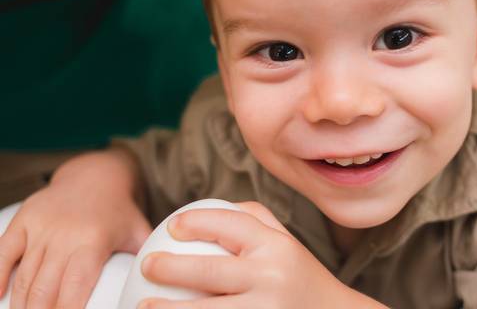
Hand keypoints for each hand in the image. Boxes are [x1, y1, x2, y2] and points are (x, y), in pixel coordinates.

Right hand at [0, 151, 151, 308]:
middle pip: (44, 288)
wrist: (96, 174)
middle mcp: (64, 235)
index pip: (74, 288)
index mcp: (93, 241)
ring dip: (21, 304)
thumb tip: (155, 285)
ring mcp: (40, 227)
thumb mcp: (138, 233)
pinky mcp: (23, 220)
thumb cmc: (118, 211)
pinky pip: (2, 252)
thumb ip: (145, 260)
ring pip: (24, 276)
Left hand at [139, 202, 385, 308]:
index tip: (172, 228)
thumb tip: (206, 211)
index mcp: (277, 246)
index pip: (231, 224)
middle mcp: (271, 277)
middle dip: (169, 269)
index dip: (196, 222)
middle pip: (208, 272)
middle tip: (148, 266)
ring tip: (143, 307)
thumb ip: (254, 219)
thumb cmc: (301, 276)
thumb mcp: (287, 242)